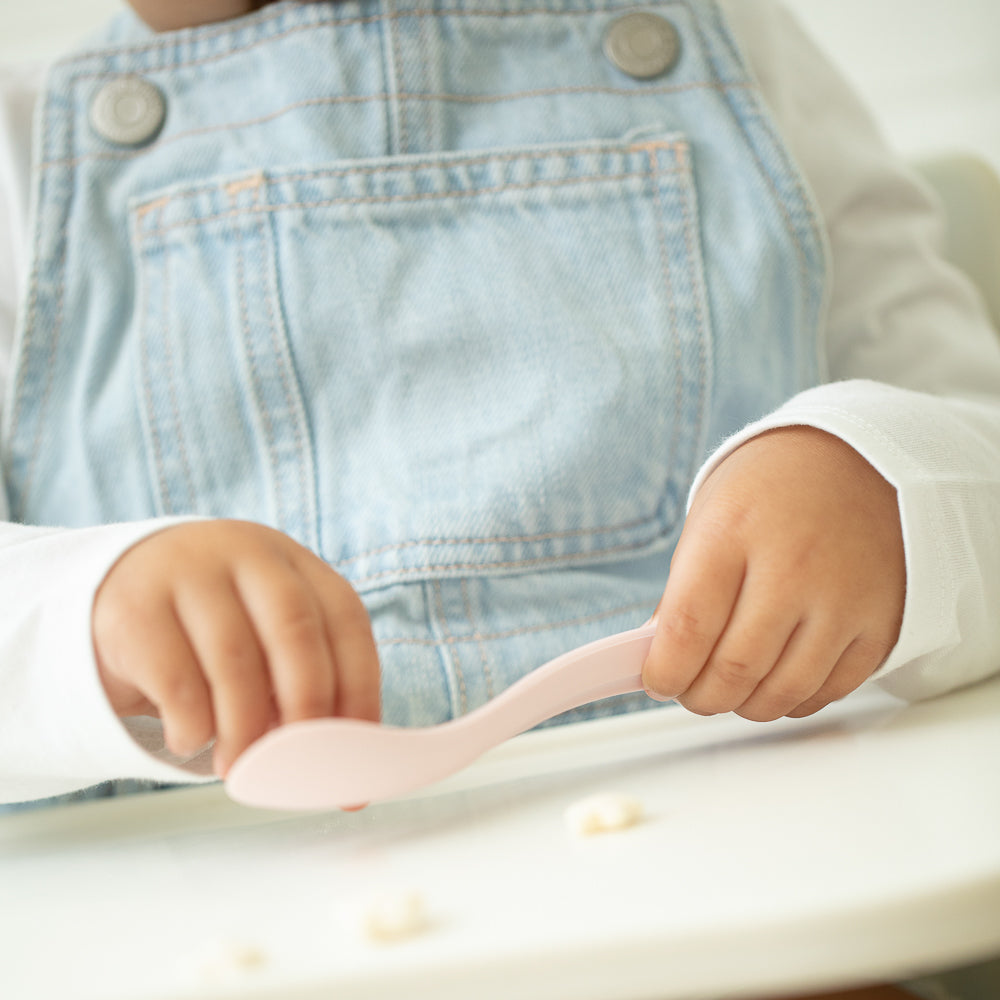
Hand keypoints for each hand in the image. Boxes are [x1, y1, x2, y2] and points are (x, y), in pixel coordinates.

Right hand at [92, 520, 379, 774]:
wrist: (118, 593)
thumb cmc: (212, 631)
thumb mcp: (262, 633)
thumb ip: (302, 680)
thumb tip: (341, 768)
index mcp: (295, 561)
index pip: (346, 618)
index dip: (360, 688)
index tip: (355, 750)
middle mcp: (247, 554)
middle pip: (295, 632)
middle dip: (307, 709)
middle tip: (299, 766)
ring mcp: (188, 572)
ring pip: (235, 660)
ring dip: (245, 730)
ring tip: (239, 767)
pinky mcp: (134, 607)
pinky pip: (177, 680)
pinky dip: (193, 726)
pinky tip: (191, 740)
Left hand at [641, 427, 904, 720]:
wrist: (864, 460)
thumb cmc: (775, 487)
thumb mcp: (710, 517)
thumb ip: (683, 587)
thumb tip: (662, 653)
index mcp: (733, 532)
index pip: (687, 629)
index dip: (665, 671)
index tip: (658, 680)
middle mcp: (791, 568)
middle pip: (735, 670)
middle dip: (701, 696)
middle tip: (690, 690)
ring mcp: (841, 599)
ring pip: (783, 691)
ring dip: (745, 705)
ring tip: (730, 689)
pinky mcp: (879, 624)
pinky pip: (829, 690)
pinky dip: (793, 700)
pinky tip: (775, 681)